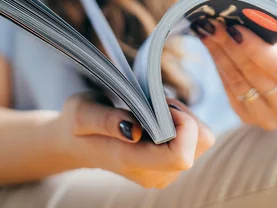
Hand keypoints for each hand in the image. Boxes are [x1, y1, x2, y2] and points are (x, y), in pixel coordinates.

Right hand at [51, 92, 214, 188]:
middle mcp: (155, 174)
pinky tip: (158, 117)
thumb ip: (107, 121)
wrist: (75, 143)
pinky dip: (183, 123)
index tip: (162, 104)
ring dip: (185, 118)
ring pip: (202, 141)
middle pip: (200, 144)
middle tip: (157, 102)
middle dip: (185, 115)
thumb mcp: (82, 113)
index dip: (182, 124)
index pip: (182, 156)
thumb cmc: (77, 124)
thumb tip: (135, 130)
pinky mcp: (170, 166)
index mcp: (133, 162)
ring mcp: (165, 173)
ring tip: (156, 109)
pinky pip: (195, 141)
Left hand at [198, 22, 276, 130]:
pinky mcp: (250, 118)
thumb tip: (242, 19)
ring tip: (207, 30)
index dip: (255, 48)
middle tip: (213, 25)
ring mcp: (271, 118)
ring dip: (220, 54)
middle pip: (255, 76)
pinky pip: (230, 90)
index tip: (234, 28)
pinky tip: (211, 45)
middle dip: (231, 47)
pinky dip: (219, 65)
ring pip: (239, 83)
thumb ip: (271, 29)